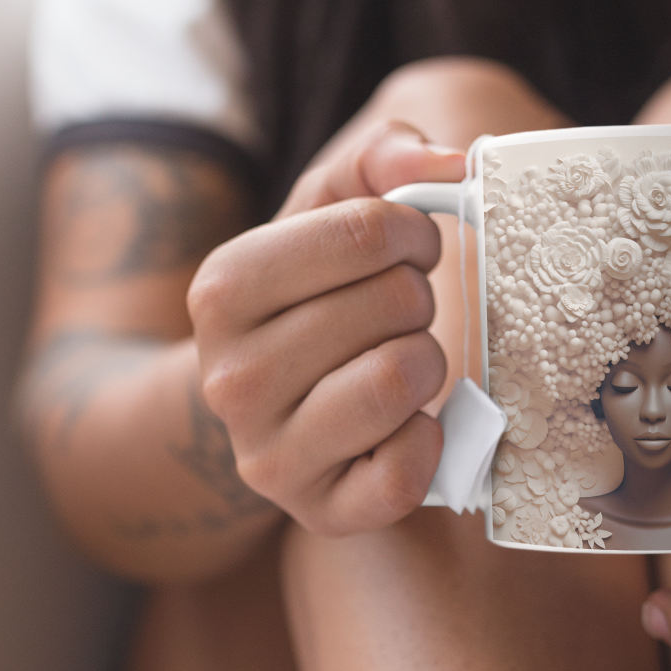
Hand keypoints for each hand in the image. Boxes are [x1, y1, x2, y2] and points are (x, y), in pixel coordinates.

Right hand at [188, 122, 466, 533]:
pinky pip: (406, 472)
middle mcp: (230, 378)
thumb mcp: (325, 212)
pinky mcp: (317, 513)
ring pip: (403, 378)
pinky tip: (405, 426)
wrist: (262, 410)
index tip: (405, 249)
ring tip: (398, 363)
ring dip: (426, 362)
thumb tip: (447, 163)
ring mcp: (268, 456)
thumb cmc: (310, 298)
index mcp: (222, 289)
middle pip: (395, 303)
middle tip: (395, 314)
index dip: (413, 233)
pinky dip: (428, 442)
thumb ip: (381, 157)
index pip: (368, 230)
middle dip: (416, 299)